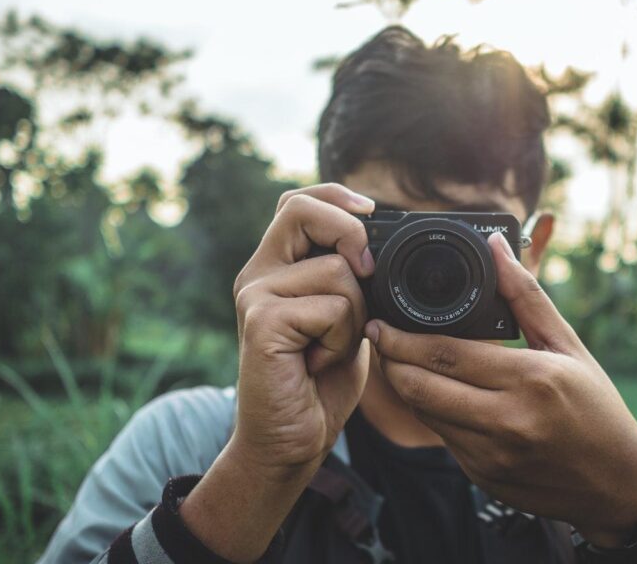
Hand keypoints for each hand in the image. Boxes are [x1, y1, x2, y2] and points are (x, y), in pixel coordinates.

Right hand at [229, 183, 376, 480]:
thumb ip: (351, 280)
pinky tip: (318, 363)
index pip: (296, 201)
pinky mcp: (262, 321)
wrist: (291, 440)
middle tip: (366, 275)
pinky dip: (342, 339)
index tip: (373, 209)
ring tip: (330, 347)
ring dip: (356, 315)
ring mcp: (255, 295)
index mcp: (276, 267)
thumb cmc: (320, 381)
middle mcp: (258, 274)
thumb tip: (381, 243)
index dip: (335, 196)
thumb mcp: (345, 317)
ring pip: (337, 269)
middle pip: (301, 209)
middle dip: (350, 234)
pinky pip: (332, 307)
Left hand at [367, 231, 636, 546]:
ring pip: (424, 414)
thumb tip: (496, 247)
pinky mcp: (483, 476)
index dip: (402, 338)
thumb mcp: (568, 345)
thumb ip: (526, 295)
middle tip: (378, 337)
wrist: (616, 485)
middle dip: (390, 360)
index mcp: (531, 380)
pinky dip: (431, 412)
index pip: (446, 354)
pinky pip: (442, 438)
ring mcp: (492, 455)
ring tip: (398, 360)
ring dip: (405, 385)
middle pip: (421, 387)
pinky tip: (433, 392)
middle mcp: (508, 421)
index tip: (381, 322)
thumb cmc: (596, 408)